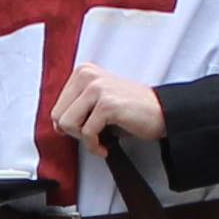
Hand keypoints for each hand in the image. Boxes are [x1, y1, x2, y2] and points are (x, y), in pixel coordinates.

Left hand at [47, 66, 165, 154]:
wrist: (162, 112)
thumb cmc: (131, 109)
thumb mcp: (98, 100)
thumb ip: (77, 106)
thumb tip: (56, 125)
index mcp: (83, 72)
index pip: (56, 107)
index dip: (68, 126)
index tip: (83, 131)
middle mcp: (88, 76)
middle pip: (58, 116)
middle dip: (74, 133)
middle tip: (93, 137)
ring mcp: (97, 88)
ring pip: (68, 124)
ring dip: (84, 140)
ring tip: (99, 140)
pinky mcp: (107, 104)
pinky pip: (87, 133)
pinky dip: (95, 146)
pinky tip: (106, 147)